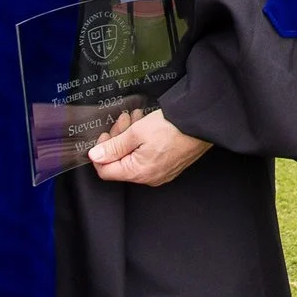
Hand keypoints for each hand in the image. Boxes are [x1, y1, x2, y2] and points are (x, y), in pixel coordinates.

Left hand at [88, 108, 211, 185]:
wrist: (201, 124)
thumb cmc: (172, 127)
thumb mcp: (136, 132)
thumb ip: (114, 146)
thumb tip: (95, 156)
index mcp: (138, 172)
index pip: (105, 171)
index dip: (100, 152)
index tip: (105, 136)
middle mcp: (149, 178)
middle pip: (120, 163)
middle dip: (117, 139)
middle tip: (123, 120)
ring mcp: (160, 173)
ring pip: (133, 157)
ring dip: (129, 137)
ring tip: (136, 118)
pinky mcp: (169, 166)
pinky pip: (147, 157)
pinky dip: (142, 142)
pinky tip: (145, 125)